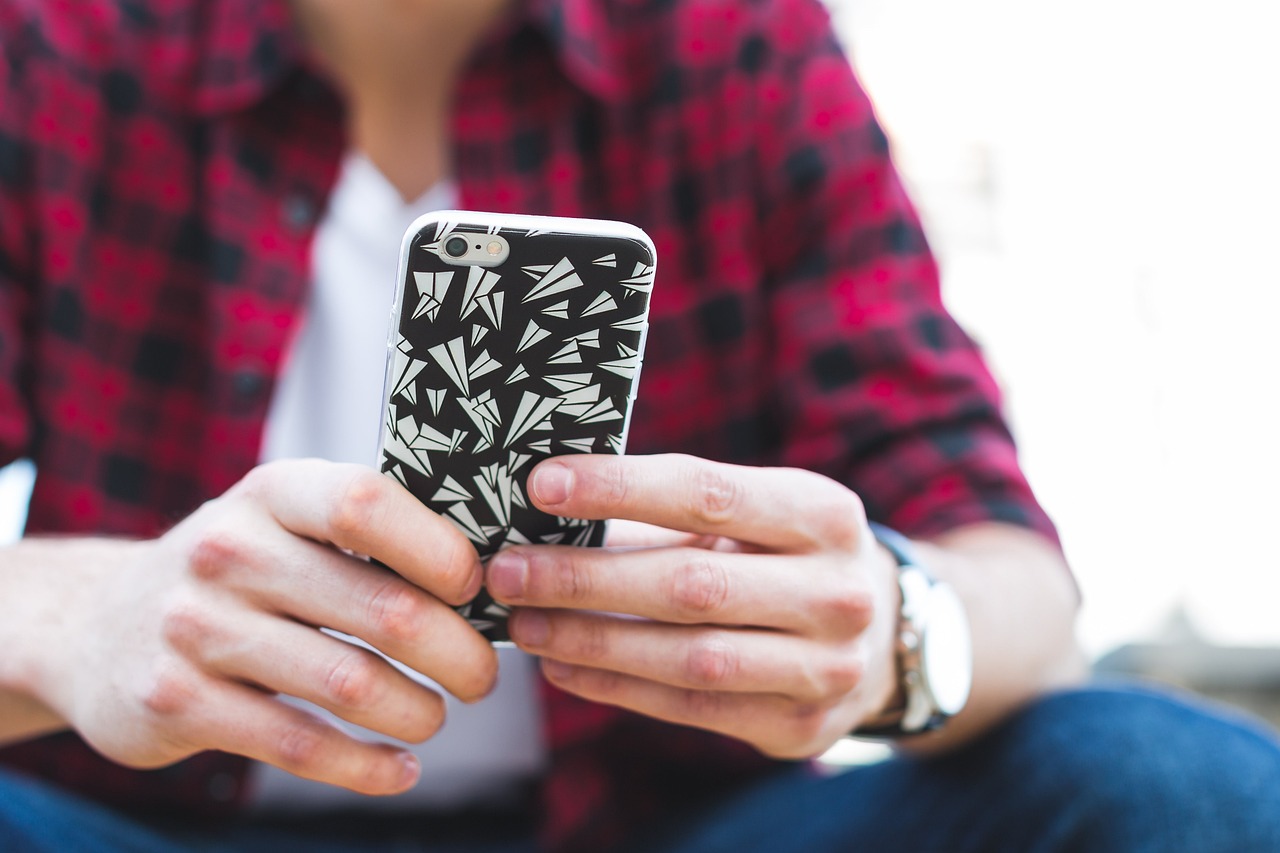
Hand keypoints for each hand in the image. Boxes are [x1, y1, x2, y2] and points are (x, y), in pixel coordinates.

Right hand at [33, 460, 496, 793]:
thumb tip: (490, 575)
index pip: (365, 504)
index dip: (437, 549)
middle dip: (456, 653)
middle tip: (481, 677)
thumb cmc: (234, 571)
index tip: (476, 588)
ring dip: (416, 712)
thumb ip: (364, 538)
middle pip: (382, 609)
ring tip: (434, 717)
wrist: (94, 625)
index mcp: (271, 494)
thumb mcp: (282, 525)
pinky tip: (398, 768)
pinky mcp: (177, 702)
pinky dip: (365, 766)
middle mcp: (229, 551)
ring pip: (349, 685)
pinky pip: (298, 744)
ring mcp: (197, 628)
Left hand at [486, 454, 900, 758]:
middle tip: (506, 570)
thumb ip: (673, 510)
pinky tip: (562, 667)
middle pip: (690, 583)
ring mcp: (826, 667)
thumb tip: (551, 507)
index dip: (619, 487)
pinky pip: (692, 709)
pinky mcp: (800, 726)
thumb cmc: (789, 555)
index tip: (543, 485)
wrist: (883, 637)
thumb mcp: (758, 513)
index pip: (707, 492)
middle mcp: (837, 592)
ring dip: (592, 642)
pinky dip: (617, 687)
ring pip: (689, 657)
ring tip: (525, 624)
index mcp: (824, 514)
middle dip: (585, 578)